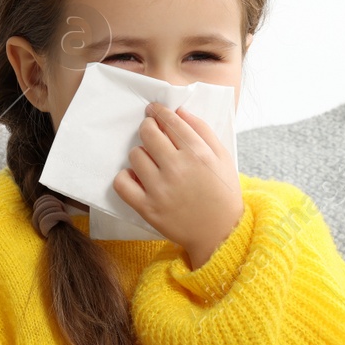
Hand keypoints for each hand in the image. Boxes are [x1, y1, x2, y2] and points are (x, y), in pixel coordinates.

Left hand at [113, 101, 243, 268]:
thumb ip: (203, 130)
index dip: (158, 111)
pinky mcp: (147, 208)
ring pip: (135, 154)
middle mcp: (177, 168)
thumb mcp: (223, 157)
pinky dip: (125, 177)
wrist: (221, 233)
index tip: (154, 111)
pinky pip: (122, 183)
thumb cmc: (223, 193)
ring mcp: (160, 189)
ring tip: (151, 162)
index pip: (169, 120)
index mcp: (198, 153)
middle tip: (151, 133)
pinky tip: (136, 178)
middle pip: (148, 133)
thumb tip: (179, 111)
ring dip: (141, 154)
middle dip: (148, 128)